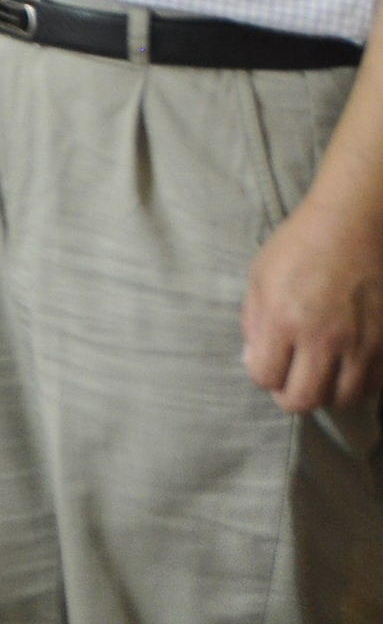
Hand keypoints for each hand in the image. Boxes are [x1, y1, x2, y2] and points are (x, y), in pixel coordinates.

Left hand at [242, 193, 382, 412]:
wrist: (356, 224)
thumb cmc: (301, 245)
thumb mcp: (260, 276)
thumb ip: (253, 321)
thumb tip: (255, 359)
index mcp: (282, 319)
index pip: (265, 377)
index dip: (261, 375)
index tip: (265, 363)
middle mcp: (323, 337)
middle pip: (304, 399)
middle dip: (290, 396)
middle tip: (291, 381)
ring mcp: (361, 343)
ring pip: (343, 398)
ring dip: (327, 393)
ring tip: (321, 375)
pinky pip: (375, 386)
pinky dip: (359, 385)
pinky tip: (349, 369)